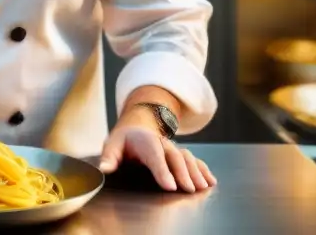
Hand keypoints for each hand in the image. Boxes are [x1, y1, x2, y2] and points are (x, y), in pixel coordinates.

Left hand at [97, 110, 215, 193]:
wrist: (137, 126)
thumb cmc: (124, 140)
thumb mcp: (113, 144)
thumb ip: (109, 156)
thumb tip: (105, 168)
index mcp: (144, 140)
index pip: (154, 156)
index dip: (163, 171)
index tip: (170, 186)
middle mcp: (161, 143)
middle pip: (174, 157)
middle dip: (182, 174)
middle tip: (189, 190)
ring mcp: (172, 148)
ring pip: (186, 158)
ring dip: (196, 172)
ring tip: (202, 187)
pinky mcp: (179, 154)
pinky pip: (194, 160)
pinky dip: (203, 169)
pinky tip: (210, 180)